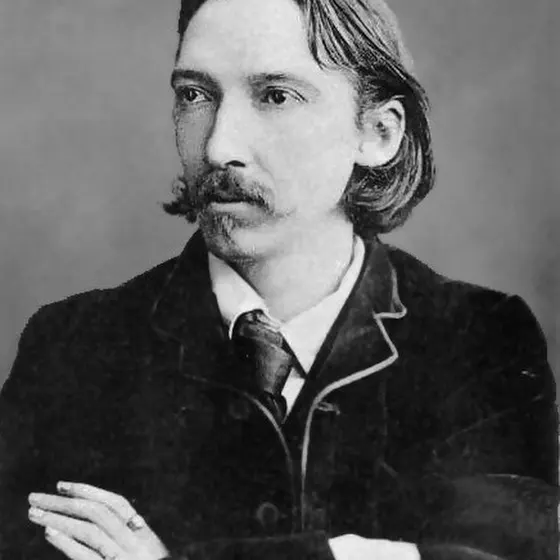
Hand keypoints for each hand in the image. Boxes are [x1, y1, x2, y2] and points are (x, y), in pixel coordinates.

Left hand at [28, 482, 168, 559]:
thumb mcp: (145, 553)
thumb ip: (126, 537)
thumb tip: (91, 521)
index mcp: (143, 533)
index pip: (115, 503)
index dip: (89, 491)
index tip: (62, 485)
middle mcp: (134, 541)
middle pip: (96, 512)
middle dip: (64, 502)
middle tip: (35, 496)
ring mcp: (124, 556)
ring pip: (89, 530)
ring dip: (59, 519)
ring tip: (34, 513)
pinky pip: (88, 556)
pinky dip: (68, 543)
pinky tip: (50, 532)